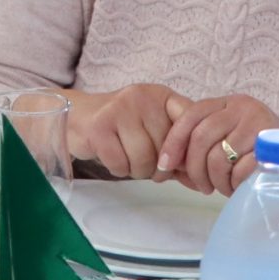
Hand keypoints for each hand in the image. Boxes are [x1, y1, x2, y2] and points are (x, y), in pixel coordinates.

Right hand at [63, 83, 191, 180]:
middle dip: (156, 168)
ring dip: (136, 170)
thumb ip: (177, 154)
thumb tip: (200, 183)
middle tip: (143, 162)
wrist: (78, 115)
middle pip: (166, 149)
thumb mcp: (152, 131)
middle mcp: (142, 97)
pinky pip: (121, 164)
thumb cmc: (122, 128)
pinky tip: (112, 156)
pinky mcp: (99, 126)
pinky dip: (118, 169)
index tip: (180, 167)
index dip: (189, 151)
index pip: (189, 121)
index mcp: (161, 96)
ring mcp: (119, 109)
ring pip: (144, 160)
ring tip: (126, 158)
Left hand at [159, 94, 278, 194]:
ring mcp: (260, 124)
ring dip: (217, 180)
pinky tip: (241, 187)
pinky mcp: (273, 146)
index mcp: (229, 103)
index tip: (164, 165)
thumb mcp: (232, 137)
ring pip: (218, 157)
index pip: (190, 116)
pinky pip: (240, 171)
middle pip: (200, 138)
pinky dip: (236, 184)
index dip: (173, 142)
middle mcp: (243, 107)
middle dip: (195, 169)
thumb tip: (168, 160)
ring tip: (225, 187)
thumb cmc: (262, 155)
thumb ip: (207, 140)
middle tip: (202, 187)